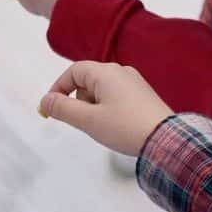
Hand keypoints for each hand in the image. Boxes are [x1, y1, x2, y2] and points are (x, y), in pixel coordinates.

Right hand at [38, 61, 172, 156]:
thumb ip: (63, 109)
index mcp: (106, 72)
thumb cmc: (125, 127)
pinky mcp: (143, 95)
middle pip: (87, 80)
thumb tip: (45, 100)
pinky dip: (108, 109)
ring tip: (103, 127)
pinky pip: (116, 97)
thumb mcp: (88, 120)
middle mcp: (121, 71)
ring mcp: (134, 82)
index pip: (74, 71)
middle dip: (79, 101)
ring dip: (94, 107)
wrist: (166, 140)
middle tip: (84, 122)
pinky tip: (116, 126)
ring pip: (102, 90)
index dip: (59, 88)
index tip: (51, 107)